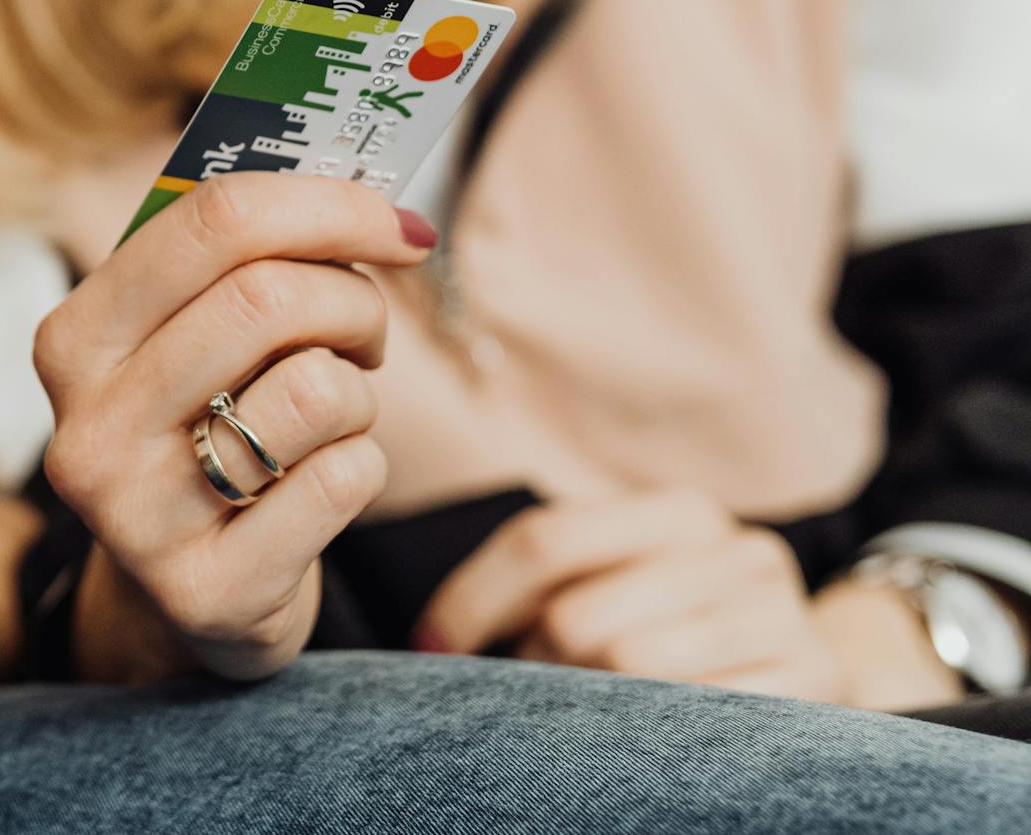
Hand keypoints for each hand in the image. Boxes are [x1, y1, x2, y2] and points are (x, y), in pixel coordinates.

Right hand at [32, 173, 433, 681]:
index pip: (212, 220)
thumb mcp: (185, 341)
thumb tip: (369, 190)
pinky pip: (341, 480)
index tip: (397, 222)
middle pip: (269, 297)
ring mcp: (137, 515)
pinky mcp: (206, 588)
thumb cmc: (203, 431)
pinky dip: (359, 467)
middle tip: (366, 331)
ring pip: (315, 390)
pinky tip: (318, 483)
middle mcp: (88, 424)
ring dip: (356, 394)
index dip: (327, 204)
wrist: (184, 596)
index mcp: (76, 337)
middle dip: (355, 302)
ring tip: (329, 413)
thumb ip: (236, 262)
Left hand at [414, 491, 955, 705]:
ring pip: (627, 667)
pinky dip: (650, 737)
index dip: (470, 600)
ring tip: (594, 718)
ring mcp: (783, 617)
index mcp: (679, 513)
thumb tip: (433, 641)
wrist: (823, 673)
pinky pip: (693, 718)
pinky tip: (646, 742)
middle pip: (576, 616)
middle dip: (532, 668)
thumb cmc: (691, 632)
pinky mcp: (815, 683)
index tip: (430, 649)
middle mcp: (738, 551)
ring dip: (585, 708)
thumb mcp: (629, 586)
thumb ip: (552, 585)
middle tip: (534, 699)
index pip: (544, 540)